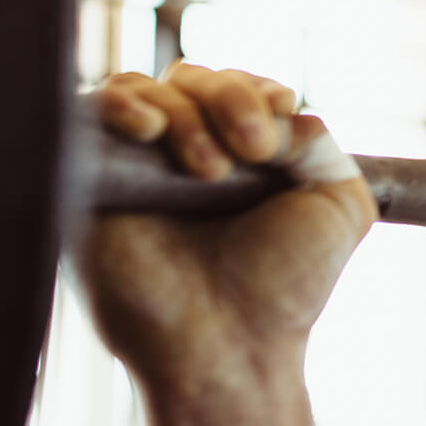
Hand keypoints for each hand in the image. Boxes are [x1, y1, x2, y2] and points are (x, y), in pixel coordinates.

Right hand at [77, 63, 377, 386]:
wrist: (228, 346)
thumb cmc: (284, 289)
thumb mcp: (337, 208)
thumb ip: (322, 146)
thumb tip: (290, 110)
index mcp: (244, 157)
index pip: (240, 88)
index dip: (258, 91)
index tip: (281, 116)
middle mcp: (186, 155)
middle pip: (194, 80)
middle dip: (230, 100)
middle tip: (253, 151)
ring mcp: (137, 167)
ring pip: (145, 88)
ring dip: (186, 112)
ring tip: (209, 170)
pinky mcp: (92, 181)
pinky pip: (88, 110)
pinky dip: (121, 104)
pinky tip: (150, 131)